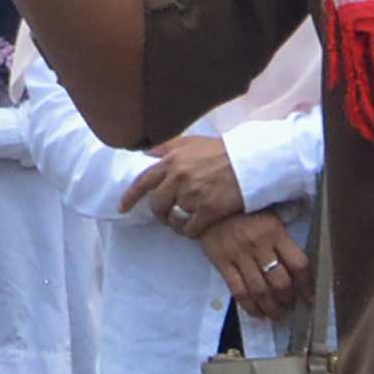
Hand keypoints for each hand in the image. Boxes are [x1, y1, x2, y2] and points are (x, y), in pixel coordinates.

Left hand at [123, 133, 241, 236]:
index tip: (123, 207)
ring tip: (184, 221)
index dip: (130, 197)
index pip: (143, 181)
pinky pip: (190, 230)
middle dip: (159, 213)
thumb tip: (145, 153)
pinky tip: (197, 227)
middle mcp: (179, 177)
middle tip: (167, 215)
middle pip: (156, 205)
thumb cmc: (221, 151)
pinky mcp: (208, 210)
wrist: (251, 162)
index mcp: (172, 159)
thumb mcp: (191, 142)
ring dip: (176, 224)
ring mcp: (193, 194)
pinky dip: (191, 232)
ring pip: (173, 219)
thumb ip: (167, 147)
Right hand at [197, 208, 304, 314]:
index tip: (310, 297)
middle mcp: (259, 244)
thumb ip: (284, 238)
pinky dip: (250, 307)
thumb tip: (301, 265)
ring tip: (277, 315)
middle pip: (280, 282)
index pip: (298, 264)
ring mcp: (239, 254)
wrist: (210, 205)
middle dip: (288, 300)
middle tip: (291, 307)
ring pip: (260, 291)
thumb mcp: (269, 217)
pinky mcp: (222, 262)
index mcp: (275, 231)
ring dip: (271, 308)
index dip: (307, 285)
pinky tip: (257, 312)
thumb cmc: (244, 212)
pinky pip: (238, 291)